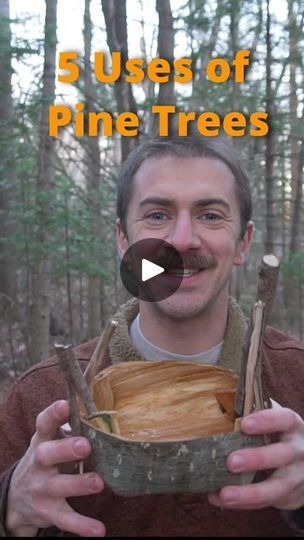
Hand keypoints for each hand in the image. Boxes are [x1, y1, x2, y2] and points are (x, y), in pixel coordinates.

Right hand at [6, 400, 105, 536]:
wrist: (18, 497)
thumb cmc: (47, 459)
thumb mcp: (51, 441)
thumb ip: (72, 428)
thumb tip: (104, 411)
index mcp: (42, 441)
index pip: (44, 424)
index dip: (53, 414)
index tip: (65, 404)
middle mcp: (38, 463)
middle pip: (47, 454)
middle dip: (65, 449)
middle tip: (85, 445)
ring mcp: (42, 488)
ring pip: (57, 486)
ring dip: (78, 484)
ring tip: (98, 482)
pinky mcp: (48, 511)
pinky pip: (65, 519)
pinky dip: (81, 525)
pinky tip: (99, 530)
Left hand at [208, 401, 303, 510]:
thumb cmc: (278, 434)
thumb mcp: (273, 420)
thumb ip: (252, 410)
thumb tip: (219, 397)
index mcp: (293, 426)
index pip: (284, 419)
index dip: (266, 421)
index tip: (245, 424)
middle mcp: (299, 451)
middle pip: (282, 455)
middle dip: (257, 459)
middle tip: (231, 462)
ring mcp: (297, 476)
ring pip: (276, 487)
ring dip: (249, 492)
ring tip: (225, 494)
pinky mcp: (289, 496)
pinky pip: (266, 503)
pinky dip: (242, 503)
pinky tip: (218, 498)